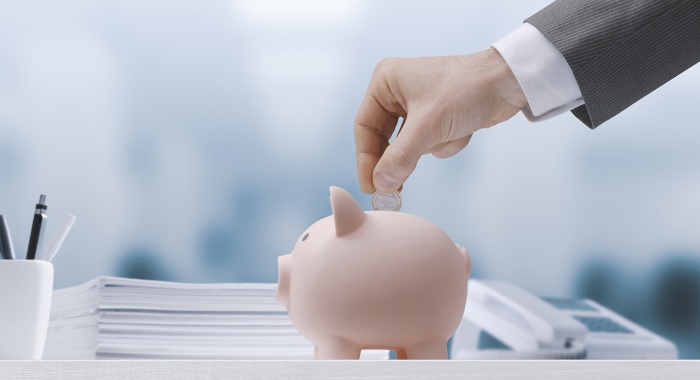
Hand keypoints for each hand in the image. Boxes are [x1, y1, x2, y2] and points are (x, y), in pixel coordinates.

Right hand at [354, 48, 526, 193]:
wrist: (508, 83)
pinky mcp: (434, 117)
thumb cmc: (467, 90)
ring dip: (432, 146)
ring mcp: (416, 105)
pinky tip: (462, 130)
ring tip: (450, 133)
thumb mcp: (429, 125)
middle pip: (384, 139)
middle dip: (401, 158)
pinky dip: (445, 143)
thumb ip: (401, 156)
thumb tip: (381, 184)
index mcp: (386, 82)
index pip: (364, 127)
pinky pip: (428, 144)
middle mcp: (397, 92)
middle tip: (395, 190)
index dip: (365, 159)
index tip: (370, 186)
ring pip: (408, 145)